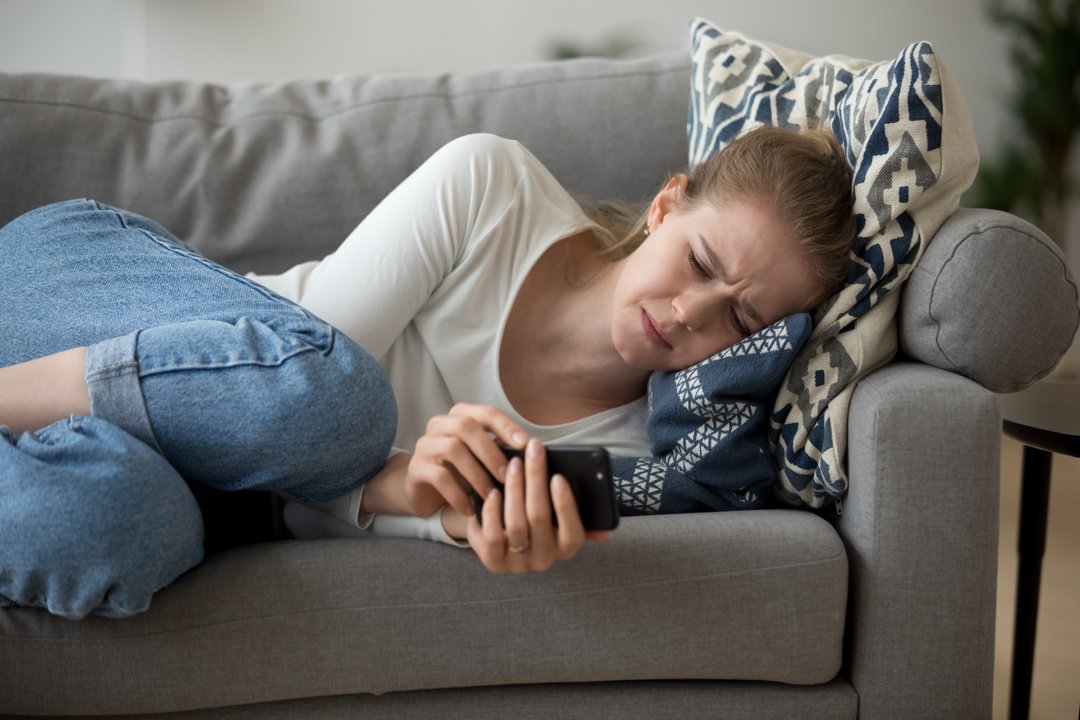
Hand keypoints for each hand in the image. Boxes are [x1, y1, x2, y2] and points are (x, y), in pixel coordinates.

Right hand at [404, 403, 528, 517]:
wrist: (424, 490)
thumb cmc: (461, 471)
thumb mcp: (481, 458)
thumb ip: (500, 450)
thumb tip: (533, 454)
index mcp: (461, 415)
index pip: (486, 413)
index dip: (506, 426)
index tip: (525, 444)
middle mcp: (440, 424)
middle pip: (466, 426)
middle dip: (491, 451)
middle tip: (508, 475)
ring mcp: (425, 444)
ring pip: (453, 449)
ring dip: (477, 474)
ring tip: (491, 495)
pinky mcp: (416, 468)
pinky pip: (439, 477)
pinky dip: (458, 494)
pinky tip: (471, 509)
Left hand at [466, 438, 608, 572]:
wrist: (500, 534)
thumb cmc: (534, 514)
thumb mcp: (557, 514)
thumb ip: (577, 512)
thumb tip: (605, 528)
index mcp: (566, 548)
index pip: (573, 533)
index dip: (566, 505)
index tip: (558, 477)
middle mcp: (545, 559)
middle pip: (540, 517)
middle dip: (536, 479)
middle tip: (533, 452)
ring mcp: (518, 563)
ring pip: (516, 524)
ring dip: (514, 489)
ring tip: (513, 465)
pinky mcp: (494, 562)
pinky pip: (493, 537)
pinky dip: (493, 512)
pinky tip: (494, 491)